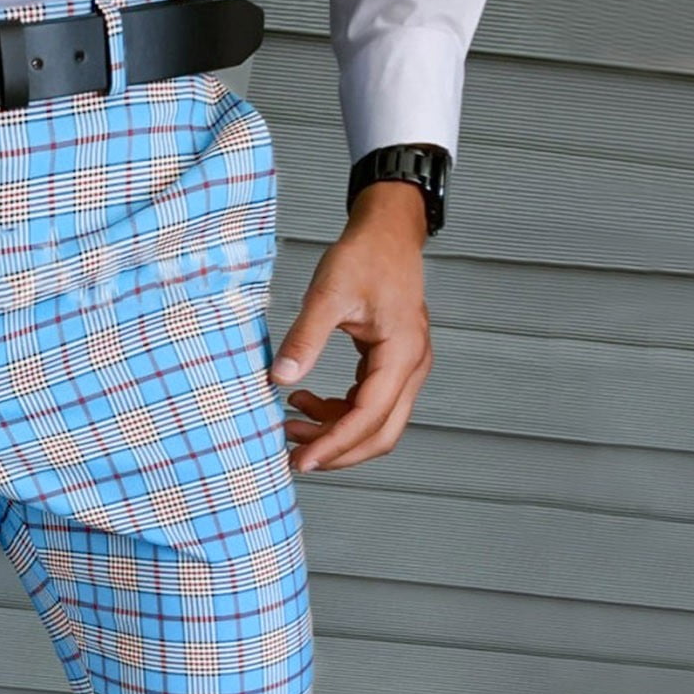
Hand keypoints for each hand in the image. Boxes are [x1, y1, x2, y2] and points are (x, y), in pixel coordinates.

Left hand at [268, 180, 433, 473]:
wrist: (388, 232)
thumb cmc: (366, 255)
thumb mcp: (327, 294)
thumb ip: (304, 338)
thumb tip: (281, 379)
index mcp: (402, 353)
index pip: (369, 417)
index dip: (334, 445)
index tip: (302, 461)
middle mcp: (412, 366)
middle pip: (380, 434)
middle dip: (337, 452)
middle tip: (294, 457)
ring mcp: (405, 368)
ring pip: (375, 424)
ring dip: (334, 433)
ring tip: (291, 425)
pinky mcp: (392, 365)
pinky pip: (368, 405)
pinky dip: (337, 413)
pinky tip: (305, 401)